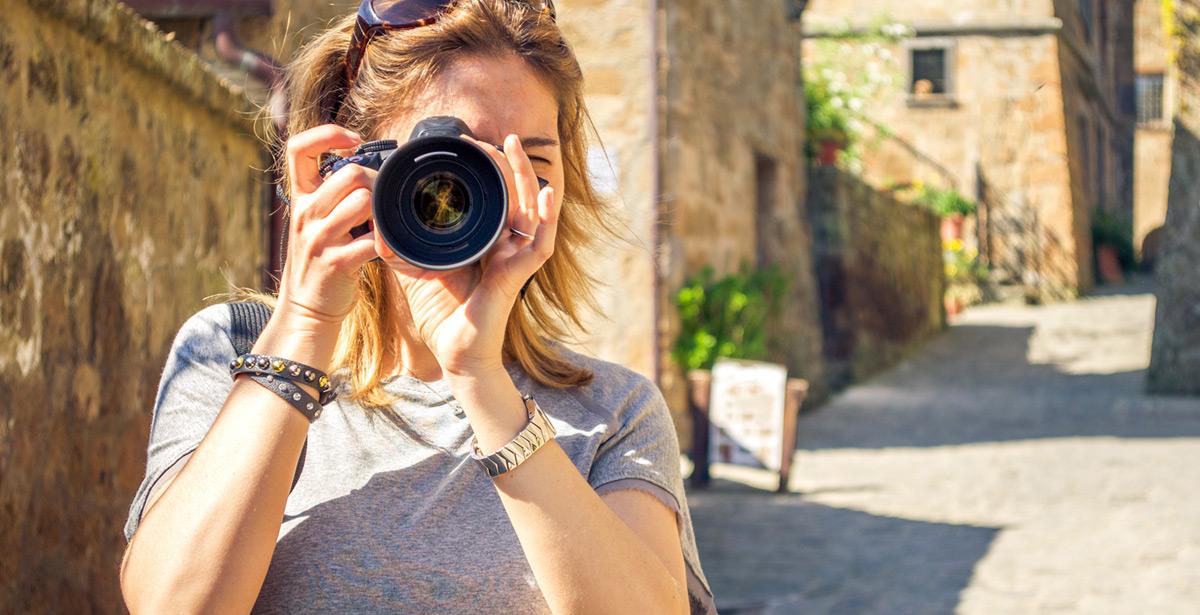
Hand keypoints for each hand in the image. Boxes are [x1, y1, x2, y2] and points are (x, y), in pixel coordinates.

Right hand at [275, 124, 379, 329]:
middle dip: (377, 181)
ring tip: (382, 225)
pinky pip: (373, 240)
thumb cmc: (322, 258)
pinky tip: (385, 249)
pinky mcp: (337, 263)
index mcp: (300, 198)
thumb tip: (371, 165)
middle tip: (384, 199)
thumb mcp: (317, 220)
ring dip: (383, 211)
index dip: (327, 133)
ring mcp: (319, 238)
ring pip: (364, 201)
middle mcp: (305, 213)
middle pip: (350, 173)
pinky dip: (387, 244)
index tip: (352, 140)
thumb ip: (333, 192)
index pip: (298, 147)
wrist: (307, 309)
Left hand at [373, 133, 561, 376]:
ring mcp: (515, 261)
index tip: (472, 148)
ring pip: (533, 210)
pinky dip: (548, 218)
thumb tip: (377, 222)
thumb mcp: (417, 270)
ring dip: (527, 177)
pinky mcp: (519, 276)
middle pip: (517, 197)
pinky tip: (548, 194)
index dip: (489, 173)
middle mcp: (505, 248)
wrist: (455, 355)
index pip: (495, 200)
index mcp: (485, 243)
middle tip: (500, 138)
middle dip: (510, 165)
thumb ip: (401, 246)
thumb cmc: (443, 317)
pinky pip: (540, 243)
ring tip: (516, 148)